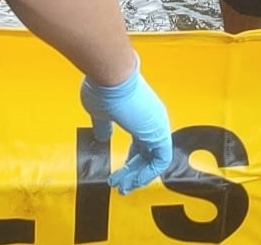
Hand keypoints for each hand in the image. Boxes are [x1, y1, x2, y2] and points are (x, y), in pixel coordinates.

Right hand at [80, 58, 172, 193]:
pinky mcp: (159, 131)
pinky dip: (148, 174)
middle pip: (147, 154)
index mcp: (139, 115)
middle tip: (119, 186)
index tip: (118, 174)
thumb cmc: (104, 86)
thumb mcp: (100, 112)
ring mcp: (157, 125)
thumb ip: (103, 126)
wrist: (110, 73)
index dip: (130, 162)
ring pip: (155, 159)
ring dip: (138, 176)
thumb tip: (103, 137)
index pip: (140, 144)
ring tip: (122, 187)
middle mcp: (152, 120)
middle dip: (132, 173)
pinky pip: (161, 160)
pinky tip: (132, 181)